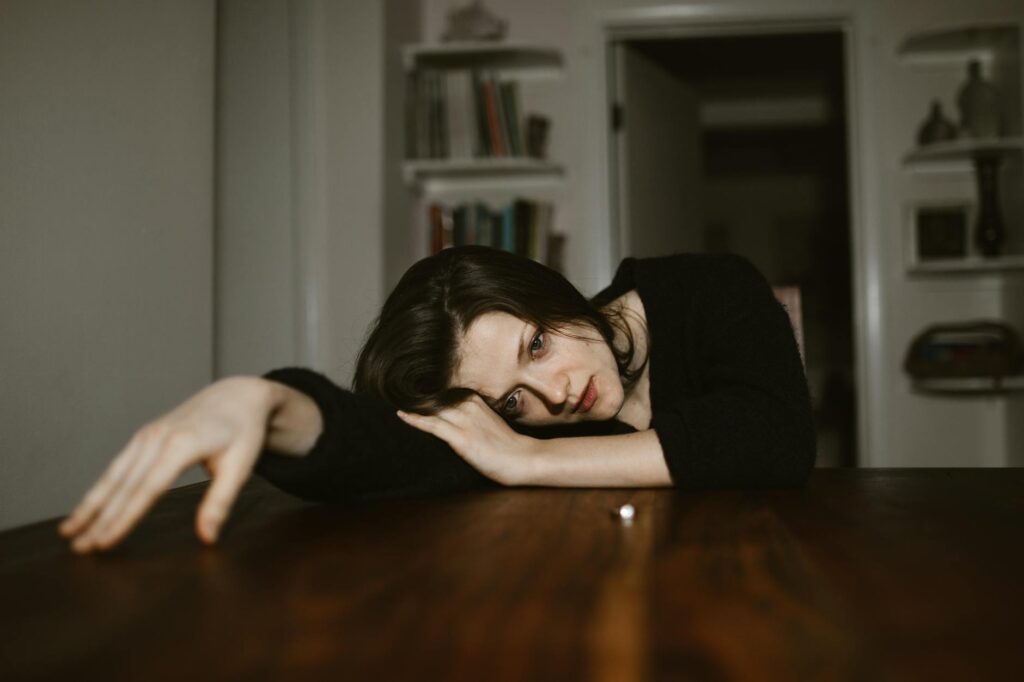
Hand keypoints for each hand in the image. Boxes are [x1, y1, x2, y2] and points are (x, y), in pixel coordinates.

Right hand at [58, 377, 275, 552]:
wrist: (238, 395)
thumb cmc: (243, 432)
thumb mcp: (241, 466)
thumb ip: (221, 502)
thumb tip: (207, 538)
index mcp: (182, 444)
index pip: (148, 489)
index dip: (125, 518)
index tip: (105, 542)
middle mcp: (158, 437)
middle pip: (124, 484)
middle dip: (99, 519)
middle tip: (80, 549)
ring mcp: (148, 435)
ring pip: (113, 474)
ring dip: (90, 504)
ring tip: (69, 532)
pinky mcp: (145, 436)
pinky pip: (118, 465)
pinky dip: (100, 488)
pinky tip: (87, 507)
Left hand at [397, 395, 535, 485]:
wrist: (522, 458)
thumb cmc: (505, 443)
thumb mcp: (486, 420)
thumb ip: (468, 413)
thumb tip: (446, 414)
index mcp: (473, 399)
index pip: (442, 391)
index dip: (423, 390)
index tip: (404, 386)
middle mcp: (467, 405)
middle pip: (433, 397)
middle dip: (413, 395)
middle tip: (391, 390)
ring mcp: (464, 421)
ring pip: (430, 408)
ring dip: (411, 405)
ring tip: (393, 399)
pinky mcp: (461, 437)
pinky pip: (432, 426)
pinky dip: (415, 420)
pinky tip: (401, 415)